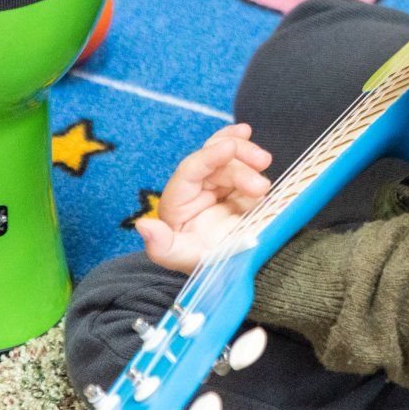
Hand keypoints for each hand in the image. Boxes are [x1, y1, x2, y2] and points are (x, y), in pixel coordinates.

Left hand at [135, 123, 271, 272]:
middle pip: (213, 160)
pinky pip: (241, 163)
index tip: (230, 147)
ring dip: (249, 159)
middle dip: (238, 161)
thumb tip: (143, 226)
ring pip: (229, 158)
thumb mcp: (188, 262)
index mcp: (177, 206)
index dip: (209, 156)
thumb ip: (162, 247)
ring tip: (265, 186)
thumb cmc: (212, 270)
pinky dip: (244, 148)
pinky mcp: (239, 189)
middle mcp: (195, 192)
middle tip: (262, 178)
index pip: (190, 172)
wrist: (247, 275)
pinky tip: (246, 134)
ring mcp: (218, 188)